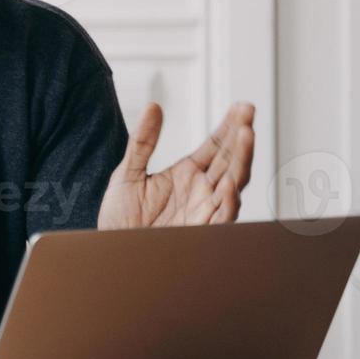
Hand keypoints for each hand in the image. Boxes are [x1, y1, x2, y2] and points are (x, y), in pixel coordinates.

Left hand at [96, 102, 254, 229]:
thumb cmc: (121, 218)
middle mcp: (202, 191)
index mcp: (188, 174)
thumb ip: (143, 142)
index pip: (217, 146)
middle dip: (242, 137)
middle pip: (230, 160)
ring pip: (233, 184)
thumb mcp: (128, 173)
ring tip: (246, 136)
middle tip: (248, 114)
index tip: (242, 106)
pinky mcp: (200, 232)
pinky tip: (231, 184)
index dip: (230, 126)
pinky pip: (222, 217)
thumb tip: (154, 106)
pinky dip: (229, 201)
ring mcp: (204, 211)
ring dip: (242, 161)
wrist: (111, 251)